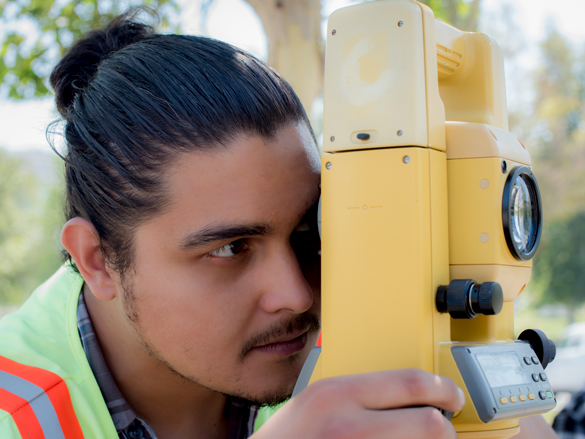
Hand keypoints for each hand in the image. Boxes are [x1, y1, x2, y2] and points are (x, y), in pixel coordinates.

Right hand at [253, 368, 464, 438]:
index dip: (443, 388)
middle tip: (445, 427)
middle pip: (429, 424)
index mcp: (338, 395)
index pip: (411, 383)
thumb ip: (358, 394)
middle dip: (445, 427)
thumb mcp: (317, 401)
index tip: (453, 396)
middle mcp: (349, 426)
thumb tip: (407, 394)